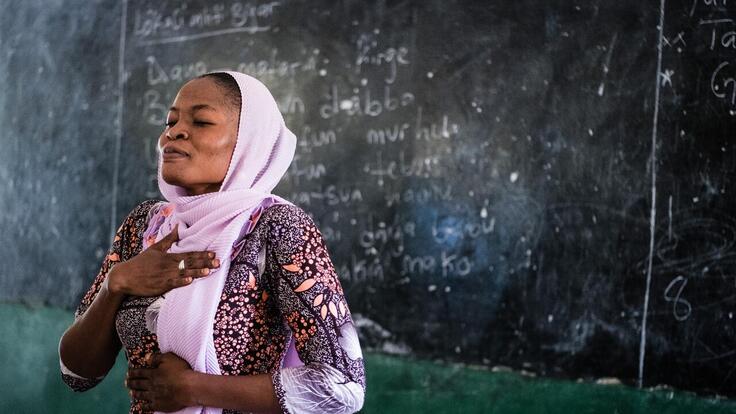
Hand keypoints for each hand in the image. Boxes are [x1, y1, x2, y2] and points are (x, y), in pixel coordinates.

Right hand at [106, 224, 220, 296]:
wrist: (124, 276)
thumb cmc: (140, 263)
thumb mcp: (155, 248)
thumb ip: (169, 239)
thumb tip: (179, 226)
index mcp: (169, 256)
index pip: (189, 254)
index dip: (202, 254)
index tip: (214, 253)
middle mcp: (169, 265)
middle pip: (190, 263)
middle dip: (205, 262)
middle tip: (218, 262)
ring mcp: (165, 275)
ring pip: (184, 273)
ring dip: (196, 272)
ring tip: (208, 271)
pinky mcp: (160, 286)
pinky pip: (172, 283)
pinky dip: (181, 281)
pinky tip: (189, 280)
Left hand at [125, 352, 193, 411]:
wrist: (188, 388)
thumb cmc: (180, 371)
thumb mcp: (169, 358)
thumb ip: (157, 358)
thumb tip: (146, 357)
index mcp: (153, 374)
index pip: (140, 373)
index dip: (133, 372)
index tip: (128, 373)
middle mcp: (151, 385)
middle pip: (138, 384)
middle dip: (131, 383)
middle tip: (126, 382)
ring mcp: (154, 396)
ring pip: (141, 395)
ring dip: (135, 393)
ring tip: (131, 393)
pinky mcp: (159, 405)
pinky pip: (148, 406)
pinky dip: (143, 405)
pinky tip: (141, 405)